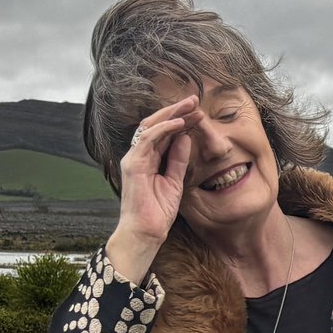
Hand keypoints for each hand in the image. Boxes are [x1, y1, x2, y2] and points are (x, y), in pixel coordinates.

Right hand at [105, 94, 199, 282]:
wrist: (145, 233)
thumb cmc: (158, 212)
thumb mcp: (175, 182)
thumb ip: (179, 160)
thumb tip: (186, 137)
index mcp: (148, 159)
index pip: (163, 132)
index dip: (180, 119)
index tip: (198, 112)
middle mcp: (138, 155)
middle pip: (156, 124)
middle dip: (176, 110)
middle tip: (194, 99)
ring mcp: (133, 158)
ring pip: (151, 126)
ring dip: (172, 114)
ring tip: (190, 106)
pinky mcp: (133, 164)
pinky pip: (148, 139)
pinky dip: (164, 129)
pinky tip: (180, 123)